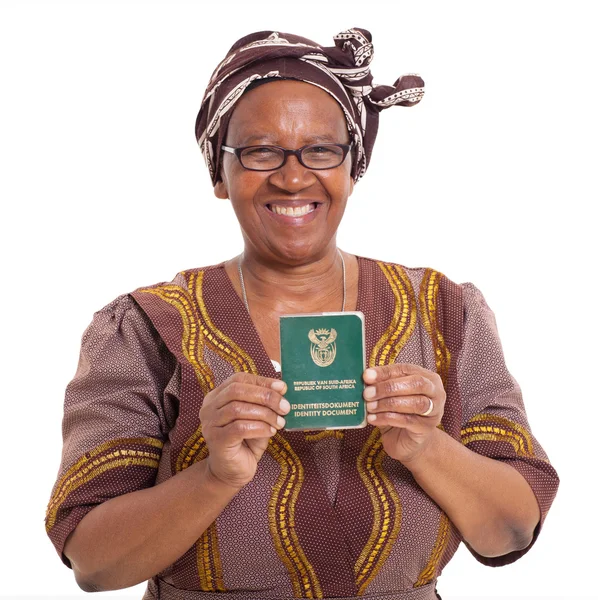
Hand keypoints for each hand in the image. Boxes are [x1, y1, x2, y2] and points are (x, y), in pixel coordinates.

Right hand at [199, 372, 289, 488]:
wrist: (233, 472)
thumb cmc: (246, 441)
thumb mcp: (257, 417)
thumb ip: (264, 402)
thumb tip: (281, 388)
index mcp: (218, 396)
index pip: (239, 379)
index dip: (262, 381)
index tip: (282, 388)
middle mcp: (209, 407)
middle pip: (237, 390)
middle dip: (265, 396)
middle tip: (285, 406)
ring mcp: (210, 423)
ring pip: (238, 408)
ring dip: (265, 414)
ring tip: (280, 422)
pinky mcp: (216, 440)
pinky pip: (239, 427)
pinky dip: (259, 427)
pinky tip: (271, 431)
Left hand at [362, 363, 444, 463]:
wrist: (407, 440)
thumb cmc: (398, 412)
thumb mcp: (389, 395)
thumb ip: (381, 385)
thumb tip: (365, 377)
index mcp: (426, 377)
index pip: (405, 369)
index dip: (385, 372)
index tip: (366, 376)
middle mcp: (435, 392)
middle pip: (415, 383)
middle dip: (388, 387)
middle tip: (367, 393)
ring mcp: (434, 411)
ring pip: (414, 402)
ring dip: (388, 403)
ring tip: (369, 406)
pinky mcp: (427, 428)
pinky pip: (408, 421)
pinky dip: (387, 418)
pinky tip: (373, 419)